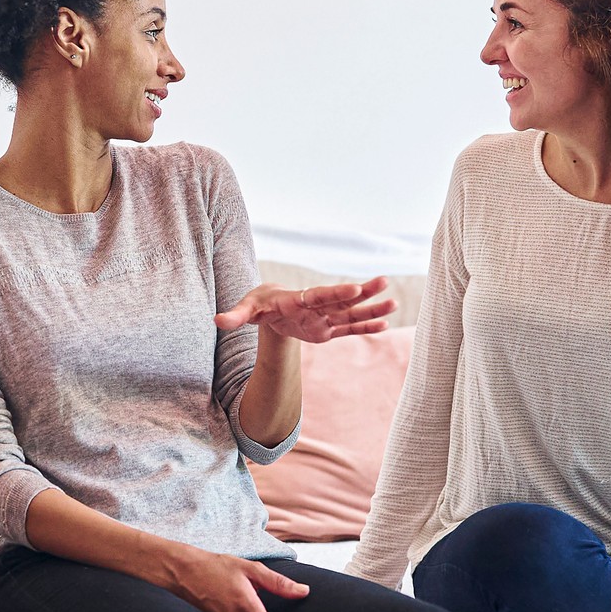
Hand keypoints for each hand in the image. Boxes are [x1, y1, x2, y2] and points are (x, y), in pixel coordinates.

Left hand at [214, 277, 396, 343]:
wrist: (269, 306)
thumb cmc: (258, 304)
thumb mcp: (246, 309)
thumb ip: (235, 316)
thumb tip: (216, 320)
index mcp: (297, 300)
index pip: (318, 296)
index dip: (335, 293)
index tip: (353, 288)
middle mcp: (315, 306)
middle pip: (340, 301)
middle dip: (361, 293)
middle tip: (384, 281)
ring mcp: (324, 318)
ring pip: (350, 314)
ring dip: (371, 309)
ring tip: (394, 303)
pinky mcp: (327, 330)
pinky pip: (348, 329)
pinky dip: (364, 327)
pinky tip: (384, 324)